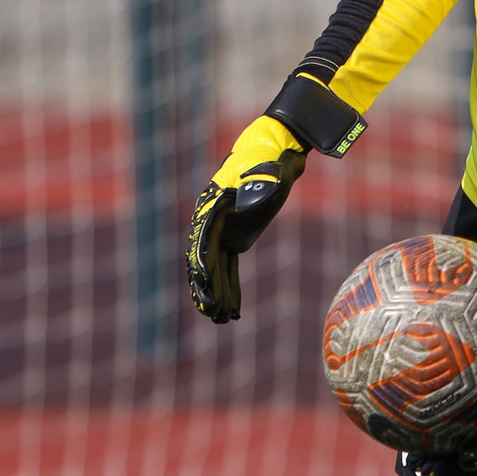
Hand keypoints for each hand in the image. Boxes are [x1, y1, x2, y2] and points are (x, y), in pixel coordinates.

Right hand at [188, 73, 367, 325]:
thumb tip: (253, 200)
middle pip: (204, 259)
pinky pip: (228, 268)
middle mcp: (212, 221)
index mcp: (214, 206)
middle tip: (210, 312)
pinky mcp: (235, 239)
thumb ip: (261, 184)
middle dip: (206, 287)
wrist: (275, 155)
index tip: (201, 281)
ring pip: (215, 268)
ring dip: (217, 294)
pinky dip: (230, 288)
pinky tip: (232, 310)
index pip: (202, 237)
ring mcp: (222, 232)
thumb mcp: (269, 172)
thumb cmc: (272, 163)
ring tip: (220, 320)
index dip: (201, 261)